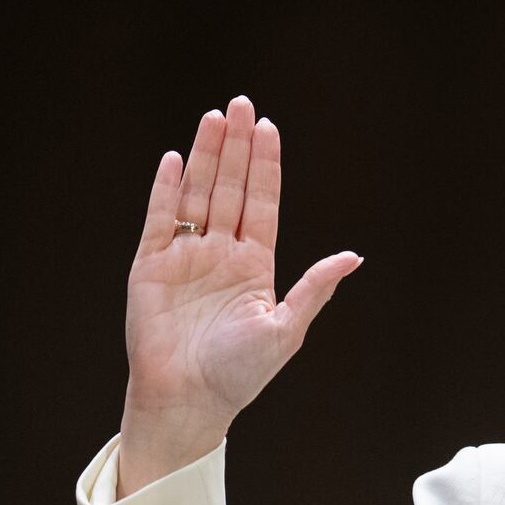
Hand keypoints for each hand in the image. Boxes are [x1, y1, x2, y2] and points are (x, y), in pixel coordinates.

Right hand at [118, 95, 360, 488]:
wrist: (189, 400)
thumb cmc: (240, 374)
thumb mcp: (287, 329)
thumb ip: (315, 288)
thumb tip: (354, 256)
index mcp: (254, 266)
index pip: (261, 203)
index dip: (265, 166)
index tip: (270, 129)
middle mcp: (220, 254)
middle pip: (230, 188)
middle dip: (237, 147)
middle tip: (243, 104)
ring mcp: (185, 257)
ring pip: (197, 195)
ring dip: (206, 156)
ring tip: (215, 118)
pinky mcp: (150, 266)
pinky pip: (160, 219)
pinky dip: (168, 189)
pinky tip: (177, 158)